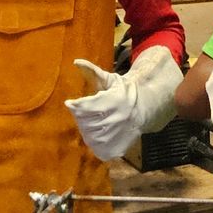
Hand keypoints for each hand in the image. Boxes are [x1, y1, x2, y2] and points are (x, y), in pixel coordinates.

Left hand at [67, 46, 181, 162]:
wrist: (143, 110)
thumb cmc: (122, 93)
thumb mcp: (110, 79)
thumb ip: (92, 71)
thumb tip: (76, 62)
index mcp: (114, 101)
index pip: (86, 107)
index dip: (76, 105)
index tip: (69, 103)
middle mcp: (116, 120)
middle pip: (85, 122)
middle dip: (81, 116)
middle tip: (85, 111)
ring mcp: (117, 137)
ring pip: (88, 136)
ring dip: (86, 128)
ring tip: (95, 120)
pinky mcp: (115, 150)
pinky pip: (96, 148)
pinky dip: (93, 141)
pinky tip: (99, 132)